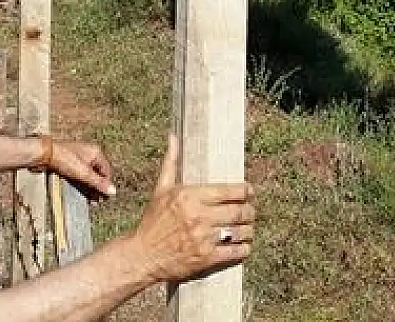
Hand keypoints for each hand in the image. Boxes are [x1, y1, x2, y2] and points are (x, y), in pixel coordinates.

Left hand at [47, 138, 115, 198]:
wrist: (44, 154)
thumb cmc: (65, 160)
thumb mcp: (83, 173)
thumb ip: (98, 183)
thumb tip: (114, 192)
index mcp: (96, 152)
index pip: (106, 171)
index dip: (106, 184)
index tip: (104, 198)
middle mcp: (89, 153)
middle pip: (97, 173)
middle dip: (97, 187)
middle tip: (96, 201)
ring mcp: (79, 158)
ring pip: (88, 175)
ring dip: (89, 187)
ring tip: (89, 200)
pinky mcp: (70, 162)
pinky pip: (79, 175)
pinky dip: (81, 183)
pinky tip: (80, 192)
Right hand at [128, 134, 253, 286]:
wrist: (142, 256)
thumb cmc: (152, 221)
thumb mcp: (161, 190)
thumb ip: (171, 163)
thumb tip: (173, 136)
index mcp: (190, 196)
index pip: (229, 191)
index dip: (245, 191)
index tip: (249, 191)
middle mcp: (198, 216)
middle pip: (239, 211)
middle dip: (250, 211)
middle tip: (251, 211)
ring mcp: (203, 238)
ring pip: (240, 232)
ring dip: (249, 230)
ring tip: (248, 228)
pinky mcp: (206, 258)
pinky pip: (235, 252)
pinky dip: (244, 249)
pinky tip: (244, 246)